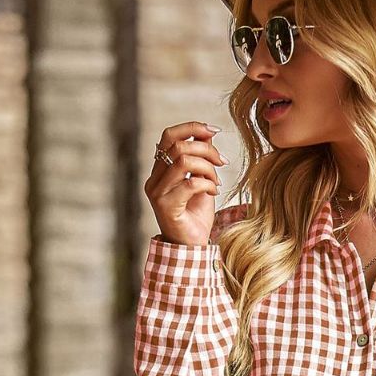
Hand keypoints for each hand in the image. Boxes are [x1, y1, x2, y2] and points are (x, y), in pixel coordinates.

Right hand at [144, 120, 227, 245]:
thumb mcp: (201, 181)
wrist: (191, 247)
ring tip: (216, 182)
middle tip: (221, 162)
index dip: (191, 128)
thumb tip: (207, 133)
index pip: (168, 136)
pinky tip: (213, 193)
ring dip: (207, 168)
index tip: (213, 131)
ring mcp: (157, 193)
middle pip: (178, 146)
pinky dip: (207, 184)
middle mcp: (154, 179)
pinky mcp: (166, 206)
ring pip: (183, 161)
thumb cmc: (196, 216)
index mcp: (160, 170)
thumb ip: (201, 158)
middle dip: (206, 150)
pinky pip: (190, 183)